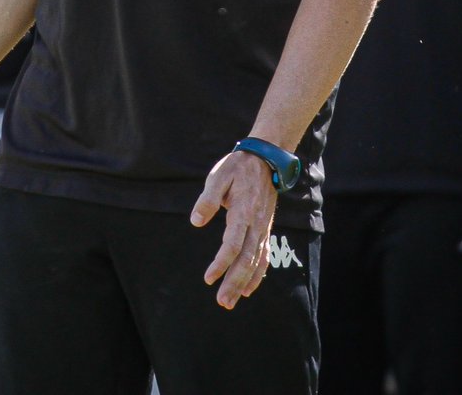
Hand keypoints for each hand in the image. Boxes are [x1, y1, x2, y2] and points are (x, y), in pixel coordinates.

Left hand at [190, 150, 277, 308]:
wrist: (266, 159)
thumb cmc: (237, 167)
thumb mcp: (218, 176)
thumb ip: (208, 199)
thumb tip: (195, 221)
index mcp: (243, 211)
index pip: (233, 244)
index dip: (221, 263)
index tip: (208, 278)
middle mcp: (256, 224)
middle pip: (246, 259)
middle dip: (234, 282)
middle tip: (222, 301)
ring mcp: (263, 228)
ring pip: (255, 262)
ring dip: (243, 283)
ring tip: (231, 301)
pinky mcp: (265, 229)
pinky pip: (263, 257)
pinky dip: (257, 275)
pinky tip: (248, 289)